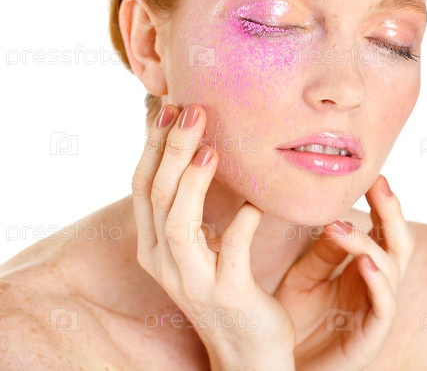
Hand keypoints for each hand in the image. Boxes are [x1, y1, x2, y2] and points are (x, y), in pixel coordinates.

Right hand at [131, 103, 295, 369]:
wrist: (247, 350)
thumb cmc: (228, 285)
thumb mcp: (202, 244)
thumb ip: (195, 206)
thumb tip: (198, 152)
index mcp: (155, 244)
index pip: (143, 186)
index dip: (153, 145)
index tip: (170, 106)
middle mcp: (165, 262)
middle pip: (157, 196)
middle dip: (171, 149)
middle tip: (193, 110)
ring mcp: (193, 280)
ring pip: (179, 224)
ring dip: (193, 181)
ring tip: (212, 147)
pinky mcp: (228, 294)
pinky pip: (232, 252)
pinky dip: (242, 223)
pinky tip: (257, 203)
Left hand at [275, 175, 413, 369]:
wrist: (279, 370)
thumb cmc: (293, 325)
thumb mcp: (304, 278)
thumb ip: (322, 251)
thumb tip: (334, 218)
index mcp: (363, 271)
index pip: (382, 230)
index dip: (381, 203)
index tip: (372, 175)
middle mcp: (376, 287)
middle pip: (398, 242)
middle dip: (391, 212)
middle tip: (377, 184)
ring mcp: (377, 311)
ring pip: (393, 268)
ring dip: (369, 242)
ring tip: (340, 227)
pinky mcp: (372, 336)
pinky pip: (385, 304)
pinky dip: (379, 280)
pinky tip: (365, 261)